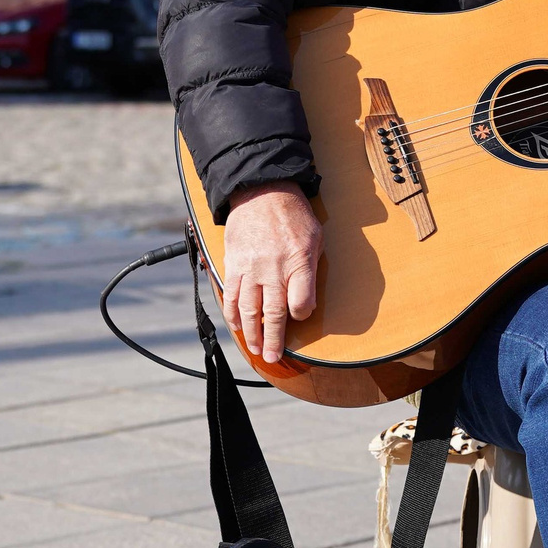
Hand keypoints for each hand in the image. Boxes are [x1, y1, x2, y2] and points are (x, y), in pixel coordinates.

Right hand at [221, 183, 322, 362]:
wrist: (261, 190)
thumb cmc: (293, 215)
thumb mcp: (315, 238)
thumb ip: (311, 270)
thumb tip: (305, 301)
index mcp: (298, 261)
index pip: (301, 302)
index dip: (301, 315)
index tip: (299, 317)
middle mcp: (273, 268)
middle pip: (274, 313)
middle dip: (274, 339)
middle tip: (273, 357)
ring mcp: (251, 268)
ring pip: (249, 309)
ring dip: (252, 334)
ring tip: (257, 350)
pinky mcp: (234, 264)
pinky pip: (231, 295)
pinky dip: (232, 314)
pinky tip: (237, 327)